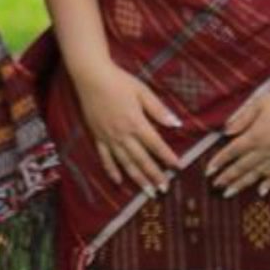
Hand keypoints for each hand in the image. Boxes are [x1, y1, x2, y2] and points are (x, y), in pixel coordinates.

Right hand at [71, 60, 181, 196]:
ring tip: (148, 192)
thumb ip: (159, 110)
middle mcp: (123, 134)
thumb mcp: (143, 92)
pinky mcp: (97, 137)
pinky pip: (105, 158)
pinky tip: (118, 182)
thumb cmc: (120, 81)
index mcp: (136, 122)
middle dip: (154, 175)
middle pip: (141, 159)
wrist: (91, 77)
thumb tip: (176, 124)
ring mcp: (109, 138)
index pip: (155, 144)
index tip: (177, 167)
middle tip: (164, 189)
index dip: (167, 156)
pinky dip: (112, 171)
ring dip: (137, 179)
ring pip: (125, 163)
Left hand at [206, 87, 269, 197]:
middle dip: (227, 177)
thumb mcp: (259, 103)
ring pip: (257, 174)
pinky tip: (261, 192)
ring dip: (242, 184)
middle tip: (215, 187)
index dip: (219, 161)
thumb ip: (242, 119)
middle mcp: (266, 149)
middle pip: (242, 166)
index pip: (232, 151)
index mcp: (255, 135)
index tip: (208, 171)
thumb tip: (225, 131)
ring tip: (230, 193)